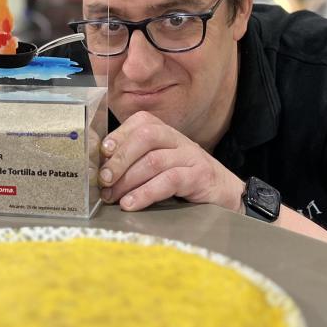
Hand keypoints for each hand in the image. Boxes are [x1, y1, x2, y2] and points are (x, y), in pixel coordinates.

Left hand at [98, 111, 244, 210]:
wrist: (225, 194)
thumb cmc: (185, 180)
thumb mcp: (160, 165)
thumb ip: (136, 162)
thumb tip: (102, 171)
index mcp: (166, 132)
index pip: (140, 123)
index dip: (118, 136)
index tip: (101, 154)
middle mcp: (178, 140)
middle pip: (145, 137)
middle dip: (120, 159)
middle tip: (104, 180)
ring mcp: (191, 156)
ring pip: (154, 161)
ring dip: (128, 180)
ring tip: (113, 197)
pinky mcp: (200, 176)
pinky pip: (169, 181)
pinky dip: (146, 193)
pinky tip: (131, 204)